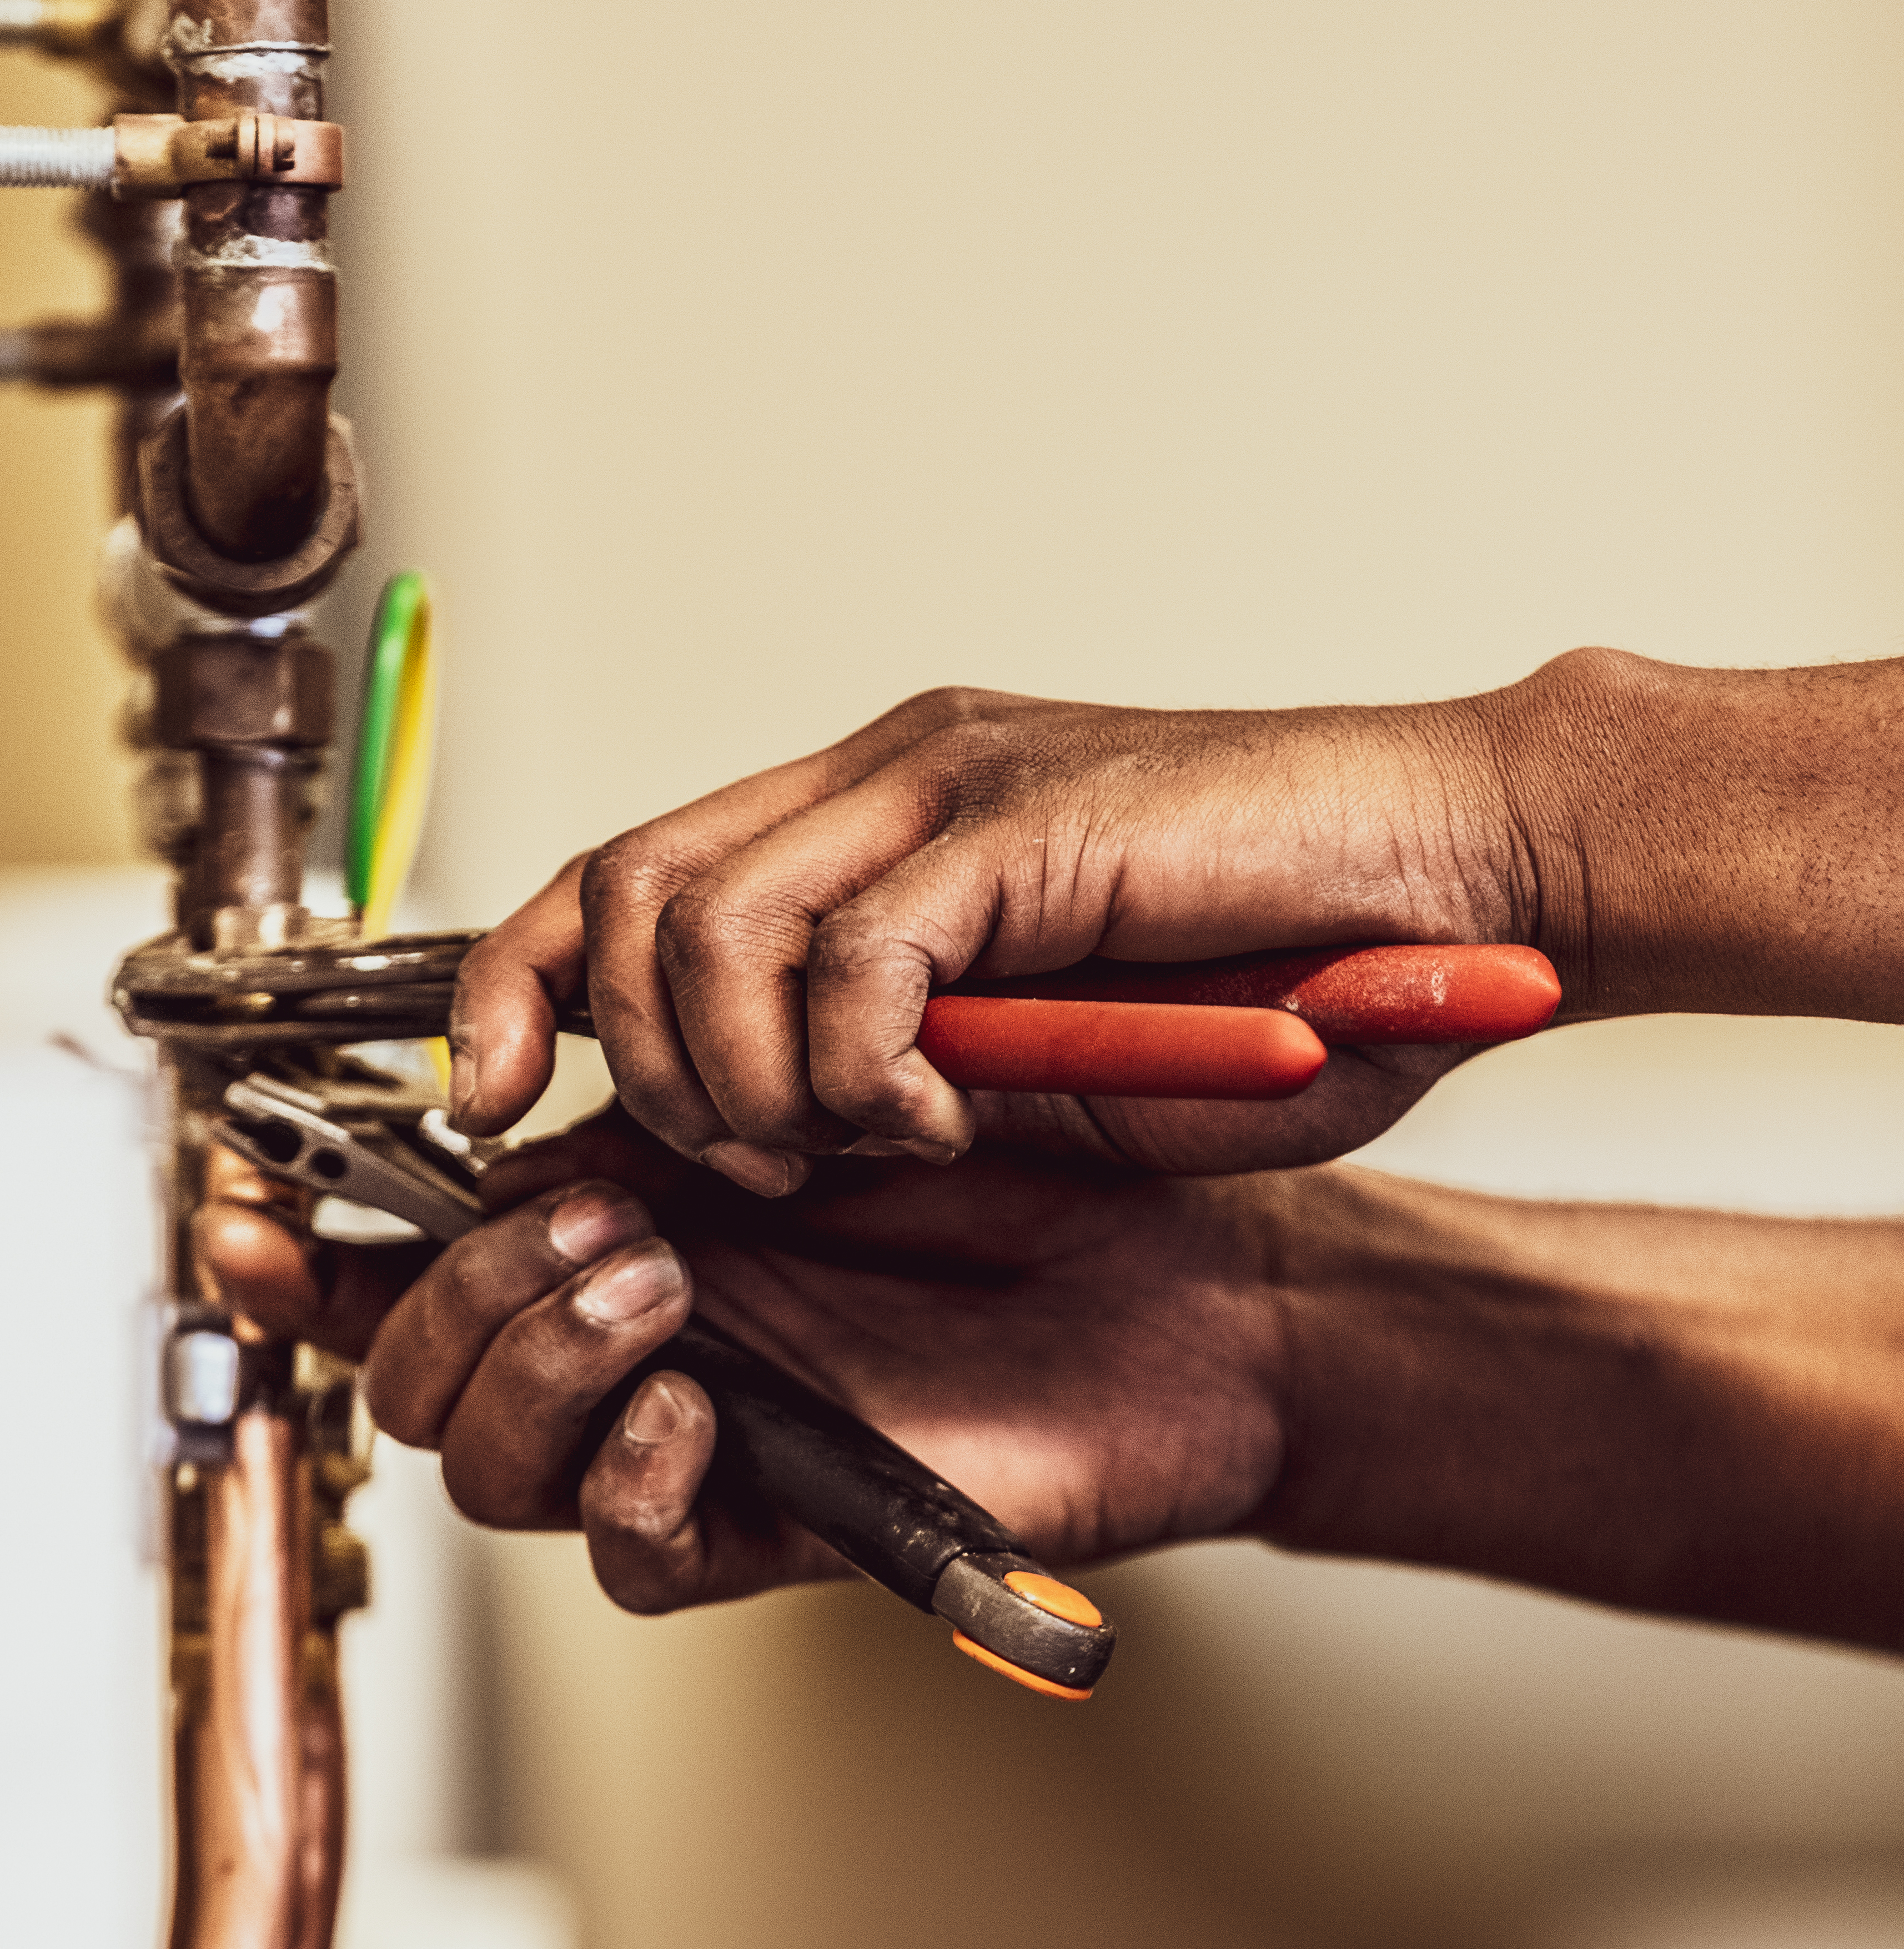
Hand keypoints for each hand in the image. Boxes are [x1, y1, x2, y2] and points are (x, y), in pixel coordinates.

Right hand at [197, 1109, 1292, 1616]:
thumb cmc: (1037, 1160)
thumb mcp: (826, 1065)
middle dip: (457, 1296)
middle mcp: (633, 1338)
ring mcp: (697, 1435)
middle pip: (414, 1377)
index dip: (299, 1254)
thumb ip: (668, 1063)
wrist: (1195, 1281)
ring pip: (492, 1468)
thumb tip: (504, 1050)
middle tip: (604, 1225)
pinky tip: (701, 1412)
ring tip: (662, 1296)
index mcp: (611, 1220)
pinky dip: (633, 1484)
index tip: (243, 1213)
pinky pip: (630, 1558)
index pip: (398, 1259)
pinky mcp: (777, 1523)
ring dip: (535, 1371)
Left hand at [448, 677, 1537, 1188]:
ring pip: (703, 925)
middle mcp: (888, 778)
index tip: (494, 1109)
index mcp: (873, 818)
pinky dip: (857, 1071)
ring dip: (739, 1080)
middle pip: (620, 893)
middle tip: (741, 1170)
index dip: (517, 991)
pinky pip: (848, 958)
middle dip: (631, 1064)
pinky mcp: (1021, 825)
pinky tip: (941, 1122)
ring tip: (846, 1148)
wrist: (1454, 898)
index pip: (616, 874)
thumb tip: (750, 1140)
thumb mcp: (1024, 1049)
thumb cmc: (1274, 987)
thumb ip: (888, 1059)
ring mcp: (950, 787)